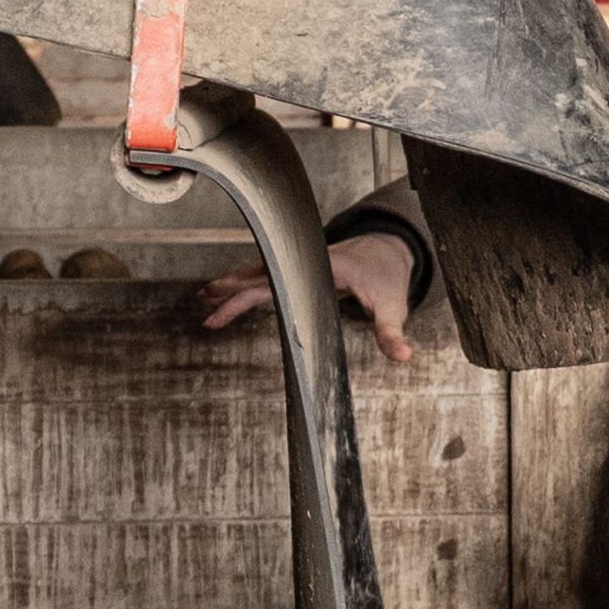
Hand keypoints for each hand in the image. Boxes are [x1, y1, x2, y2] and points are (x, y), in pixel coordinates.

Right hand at [200, 231, 417, 362]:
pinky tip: (226, 298)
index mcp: (329, 267)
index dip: (263, 281)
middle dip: (238, 284)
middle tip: (208, 297)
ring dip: (234, 285)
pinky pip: (266, 278)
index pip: (290, 274)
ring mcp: (301, 265)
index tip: (238, 288)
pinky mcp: (297, 271)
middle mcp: (309, 261)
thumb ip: (393, 332)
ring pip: (261, 273)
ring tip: (205, 299)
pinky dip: (245, 287)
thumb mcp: (393, 306)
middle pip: (268, 272)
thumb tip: (403, 356)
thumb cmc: (388, 278)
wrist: (387, 251)